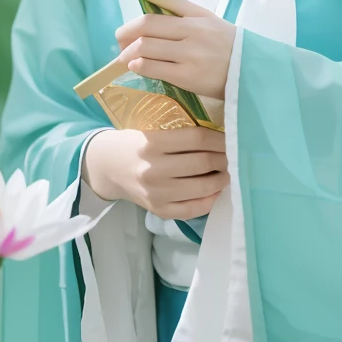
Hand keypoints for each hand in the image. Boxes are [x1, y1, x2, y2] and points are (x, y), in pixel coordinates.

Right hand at [83, 126, 227, 218]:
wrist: (108, 167)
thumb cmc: (136, 144)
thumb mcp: (151, 131)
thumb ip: (181, 135)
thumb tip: (222, 138)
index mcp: (152, 143)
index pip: (197, 139)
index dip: (220, 139)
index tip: (231, 137)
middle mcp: (153, 169)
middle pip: (202, 163)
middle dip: (224, 159)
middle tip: (233, 155)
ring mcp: (156, 193)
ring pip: (201, 188)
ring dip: (221, 179)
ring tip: (227, 172)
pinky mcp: (159, 210)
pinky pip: (193, 209)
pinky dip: (210, 200)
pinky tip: (216, 190)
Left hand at [95, 0, 235, 101]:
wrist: (254, 73)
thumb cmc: (228, 47)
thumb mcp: (208, 21)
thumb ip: (180, 12)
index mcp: (196, 13)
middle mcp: (192, 29)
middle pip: (145, 24)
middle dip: (125, 32)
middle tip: (120, 40)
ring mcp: (190, 53)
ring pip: (145, 47)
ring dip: (128, 53)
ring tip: (126, 59)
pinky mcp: (189, 76)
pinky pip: (153, 67)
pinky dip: (138, 66)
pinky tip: (137, 67)